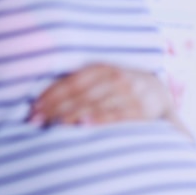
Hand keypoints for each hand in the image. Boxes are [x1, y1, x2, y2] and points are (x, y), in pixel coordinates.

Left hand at [29, 63, 174, 125]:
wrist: (161, 95)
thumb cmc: (125, 88)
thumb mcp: (105, 77)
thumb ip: (83, 83)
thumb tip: (45, 97)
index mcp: (104, 68)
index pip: (72, 81)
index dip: (51, 94)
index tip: (34, 108)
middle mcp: (117, 78)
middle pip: (80, 94)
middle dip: (55, 108)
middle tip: (36, 120)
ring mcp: (131, 94)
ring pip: (95, 105)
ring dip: (71, 116)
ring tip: (53, 126)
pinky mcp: (141, 110)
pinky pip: (116, 115)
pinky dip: (100, 120)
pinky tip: (84, 125)